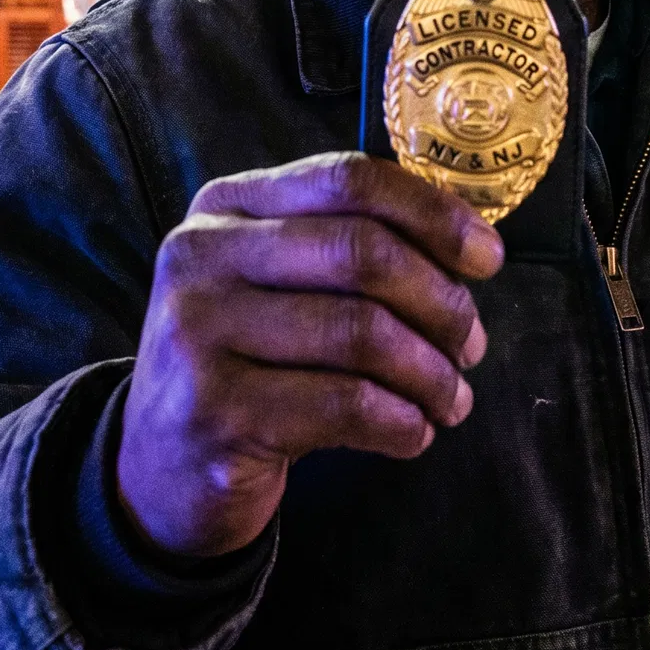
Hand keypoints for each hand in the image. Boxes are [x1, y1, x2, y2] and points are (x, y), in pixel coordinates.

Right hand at [116, 152, 504, 558]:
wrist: (161, 471)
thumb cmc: (250, 363)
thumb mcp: (279, 286)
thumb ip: (348, 249)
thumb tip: (469, 247)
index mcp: (227, 205)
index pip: (348, 179)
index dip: (432, 213)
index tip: (487, 258)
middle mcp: (201, 255)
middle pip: (361, 252)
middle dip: (440, 301)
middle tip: (472, 345)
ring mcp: (198, 331)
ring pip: (359, 332)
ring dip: (429, 373)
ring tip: (451, 399)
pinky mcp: (213, 410)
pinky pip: (341, 404)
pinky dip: (398, 421)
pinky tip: (413, 434)